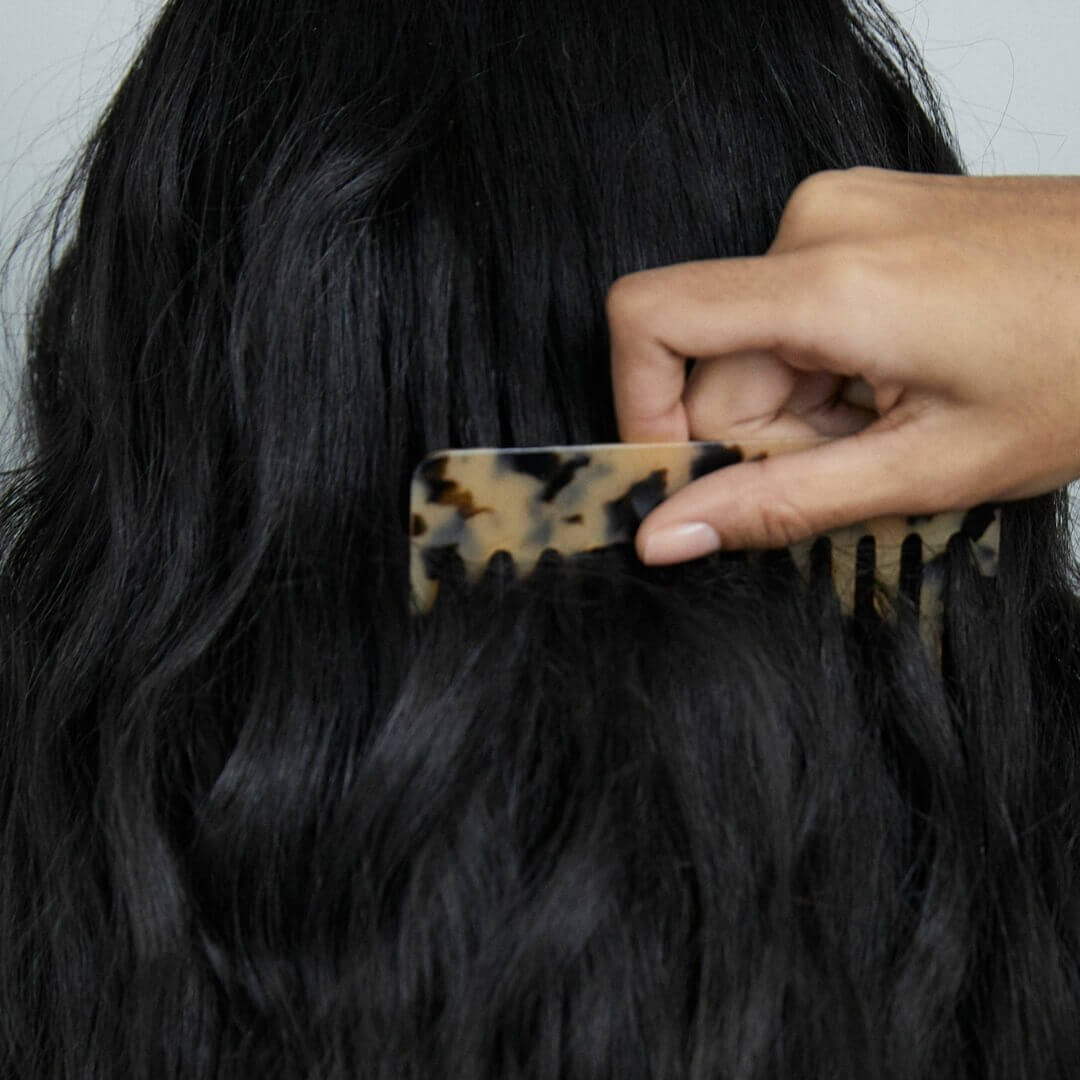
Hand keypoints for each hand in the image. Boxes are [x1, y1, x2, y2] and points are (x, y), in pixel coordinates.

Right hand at [606, 167, 1079, 563]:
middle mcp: (819, 221)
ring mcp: (841, 210)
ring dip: (802, 408)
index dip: (645, 412)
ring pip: (754, 346)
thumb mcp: (930, 467)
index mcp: (831, 279)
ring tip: (897, 417)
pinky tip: (895, 382)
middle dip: (766, 436)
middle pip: (715, 362)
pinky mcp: (859, 218)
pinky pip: (791, 313)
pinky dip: (823, 369)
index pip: (650, 319)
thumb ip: (782, 504)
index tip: (693, 481)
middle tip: (862, 458)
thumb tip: (666, 535)